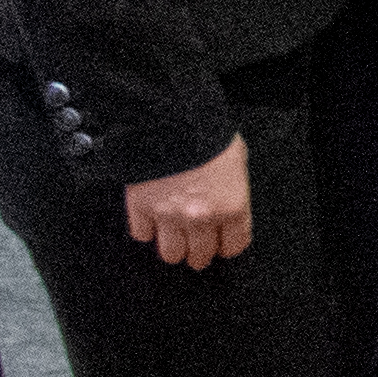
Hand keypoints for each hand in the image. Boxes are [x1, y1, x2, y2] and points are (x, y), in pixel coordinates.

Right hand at [123, 135, 252, 269]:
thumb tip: (228, 198)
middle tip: (198, 248)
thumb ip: (232, 187)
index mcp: (231, 205)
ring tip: (175, 240)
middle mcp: (201, 217)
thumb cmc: (208, 134)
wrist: (171, 120)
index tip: (223, 245)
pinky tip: (152, 222)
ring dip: (174, 249)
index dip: (227, 246)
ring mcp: (168, 216)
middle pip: (200, 255)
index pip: (234, 245)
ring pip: (171, 254)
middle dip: (201, 253)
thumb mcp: (236, 159)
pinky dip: (146, 230)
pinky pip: (142, 234)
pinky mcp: (140, 209)